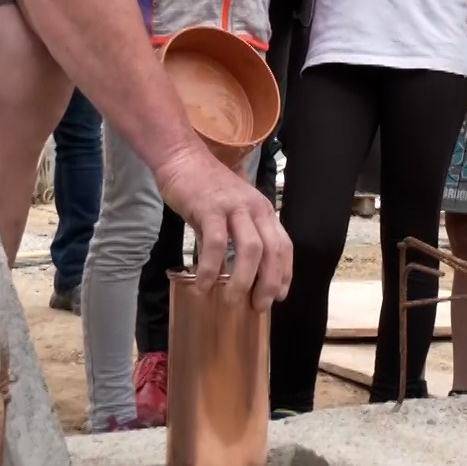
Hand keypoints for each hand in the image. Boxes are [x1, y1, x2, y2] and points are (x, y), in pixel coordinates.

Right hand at [153, 146, 290, 309]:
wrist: (182, 158)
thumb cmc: (205, 189)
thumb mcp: (230, 213)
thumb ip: (234, 240)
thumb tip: (233, 276)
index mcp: (264, 211)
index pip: (284, 245)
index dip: (284, 273)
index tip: (279, 296)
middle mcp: (255, 208)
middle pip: (272, 251)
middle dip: (269, 284)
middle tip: (258, 307)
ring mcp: (234, 207)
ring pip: (250, 250)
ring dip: (243, 281)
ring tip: (232, 302)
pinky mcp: (210, 208)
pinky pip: (216, 243)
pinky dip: (212, 268)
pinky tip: (204, 285)